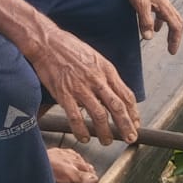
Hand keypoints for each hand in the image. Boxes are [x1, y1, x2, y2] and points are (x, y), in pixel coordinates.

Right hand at [29, 26, 140, 146]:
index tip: (135, 123)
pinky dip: (81, 130)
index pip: (126, 95)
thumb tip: (114, 92)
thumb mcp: (95, 57)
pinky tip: (84, 137)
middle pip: (117, 107)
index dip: (133, 112)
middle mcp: (96, 80)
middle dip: (126, 126)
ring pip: (99, 115)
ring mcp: (80, 88)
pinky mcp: (64, 94)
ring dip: (105, 132)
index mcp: (106, 70)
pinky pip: (75, 117)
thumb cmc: (69, 47)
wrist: (47, 42)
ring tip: (107, 141)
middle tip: (130, 138)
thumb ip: (105, 75)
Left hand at [121, 0, 182, 53]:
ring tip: (161, 37)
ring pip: (167, 16)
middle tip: (170, 48)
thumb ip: (145, 21)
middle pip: (176, 22)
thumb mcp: (139, 5)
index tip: (172, 52)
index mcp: (164, 6)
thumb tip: (149, 38)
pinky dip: (158, 19)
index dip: (175, 40)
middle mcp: (165, 3)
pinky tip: (149, 22)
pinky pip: (159, 10)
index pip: (176, 26)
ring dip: (167, 28)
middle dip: (174, 36)